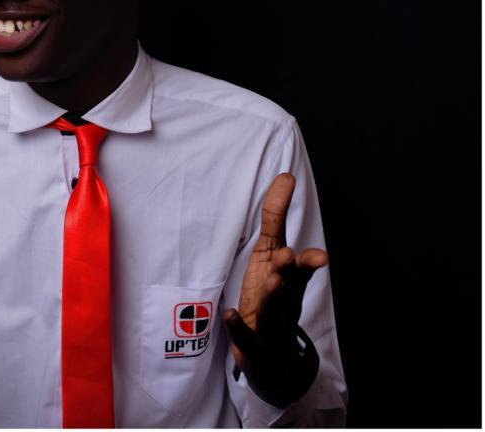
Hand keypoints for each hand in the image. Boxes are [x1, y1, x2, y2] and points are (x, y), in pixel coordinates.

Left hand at [223, 173, 327, 406]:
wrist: (275, 359)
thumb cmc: (274, 302)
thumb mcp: (275, 262)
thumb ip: (276, 221)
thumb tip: (286, 177)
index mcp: (288, 278)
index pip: (296, 259)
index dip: (301, 248)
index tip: (306, 223)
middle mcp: (284, 300)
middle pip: (290, 285)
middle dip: (290, 270)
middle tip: (287, 254)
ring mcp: (271, 325)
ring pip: (275, 310)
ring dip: (274, 296)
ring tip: (273, 279)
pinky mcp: (254, 345)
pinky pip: (246, 336)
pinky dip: (239, 326)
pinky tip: (230, 314)